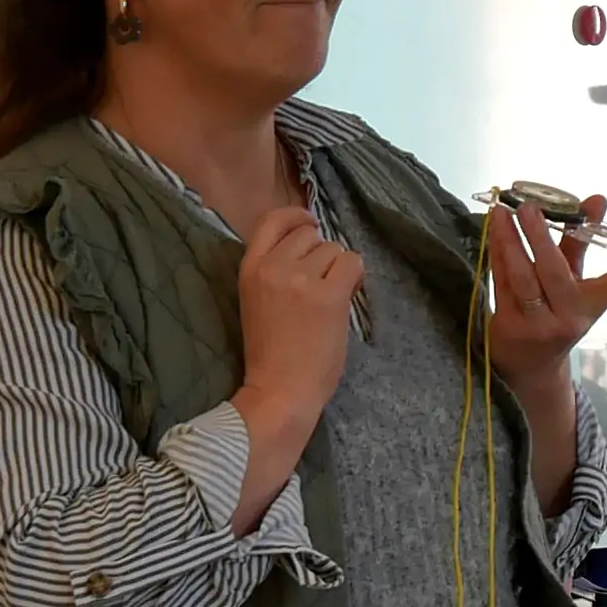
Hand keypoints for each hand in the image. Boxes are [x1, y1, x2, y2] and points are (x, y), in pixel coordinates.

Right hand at [236, 206, 366, 445]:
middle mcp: (274, 266)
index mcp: (250, 268)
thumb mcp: (257, 301)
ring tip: (328, 302)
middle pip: (310, 235)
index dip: (295, 217)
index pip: (272, 220)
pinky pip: (353, 264)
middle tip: (321, 286)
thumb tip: (309, 248)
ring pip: (334, 250)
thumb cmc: (270, 354)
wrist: (280, 389)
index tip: (309, 223)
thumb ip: (274, 272)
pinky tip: (346, 297)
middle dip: (321, 256)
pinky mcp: (329, 295)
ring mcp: (301, 279)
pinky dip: (356, 277)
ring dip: (338, 271)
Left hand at [485, 192, 606, 404]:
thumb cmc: (556, 314)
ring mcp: (532, 322)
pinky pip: (501, 282)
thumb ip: (580, 240)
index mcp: (586, 307)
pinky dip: (497, 253)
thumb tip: (598, 198)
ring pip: (520, 278)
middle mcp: (563, 316)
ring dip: (509, 243)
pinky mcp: (505, 322)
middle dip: (541, 238)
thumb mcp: (575, 284)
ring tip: (502, 211)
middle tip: (530, 207)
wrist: (529, 365)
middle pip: (553, 274)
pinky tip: (494, 229)